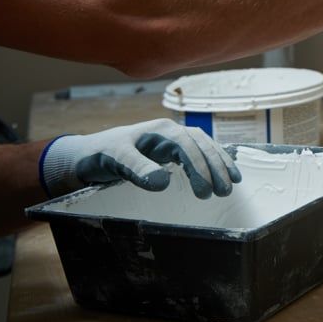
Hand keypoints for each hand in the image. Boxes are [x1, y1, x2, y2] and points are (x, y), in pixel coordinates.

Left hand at [40, 119, 241, 198]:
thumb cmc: (100, 154)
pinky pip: (200, 152)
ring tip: (233, 183)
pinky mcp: (174, 150)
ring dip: (220, 163)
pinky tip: (226, 172)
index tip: (206, 190)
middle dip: (216, 166)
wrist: (89, 153)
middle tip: (224, 191)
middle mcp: (171, 131)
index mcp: (160, 130)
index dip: (199, 167)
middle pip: (202, 144)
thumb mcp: (115, 160)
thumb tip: (163, 183)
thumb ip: (137, 168)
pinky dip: (214, 161)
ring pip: (205, 147)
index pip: (188, 146)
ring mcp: (175, 140)